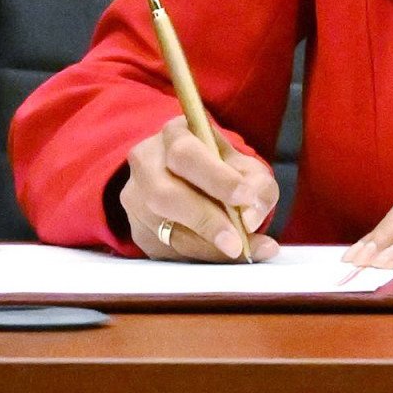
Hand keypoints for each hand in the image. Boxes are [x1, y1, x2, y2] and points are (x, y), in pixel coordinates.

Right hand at [121, 119, 280, 261]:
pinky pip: (163, 250)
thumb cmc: (222, 170)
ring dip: (203, 245)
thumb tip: (250, 217)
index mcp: (175, 135)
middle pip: (164, 194)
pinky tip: (221, 256)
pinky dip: (196, 256)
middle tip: (237, 242)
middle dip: (205, 220)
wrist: (192, 180)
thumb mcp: (247, 168)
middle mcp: (146, 163)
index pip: (187, 154)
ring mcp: (135, 198)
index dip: (216, 178)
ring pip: (161, 228)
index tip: (245, 197)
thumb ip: (258, 186)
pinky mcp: (137, 230)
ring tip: (239, 251)